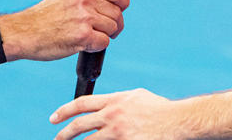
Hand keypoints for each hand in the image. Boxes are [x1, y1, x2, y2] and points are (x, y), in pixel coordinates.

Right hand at [0, 0, 129, 61]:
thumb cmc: (42, 18)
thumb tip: (107, 3)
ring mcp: (84, 16)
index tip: (119, 12)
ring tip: (92, 38)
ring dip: (106, 37)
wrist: (23, 32)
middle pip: (117, 13)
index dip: (122, 4)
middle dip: (115, 26)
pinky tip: (86, 46)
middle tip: (106, 33)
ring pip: (113, 28)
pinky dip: (98, 47)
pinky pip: (104, 42)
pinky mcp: (82, 35)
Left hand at [50, 88, 182, 139]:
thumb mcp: (136, 96)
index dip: (64, 111)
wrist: (177, 120)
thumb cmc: (159, 109)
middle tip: (56, 139)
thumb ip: (118, 100)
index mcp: (114, 100)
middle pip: (80, 125)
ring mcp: (118, 131)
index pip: (81, 103)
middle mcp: (112, 115)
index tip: (54, 118)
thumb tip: (105, 104)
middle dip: (64, 134)